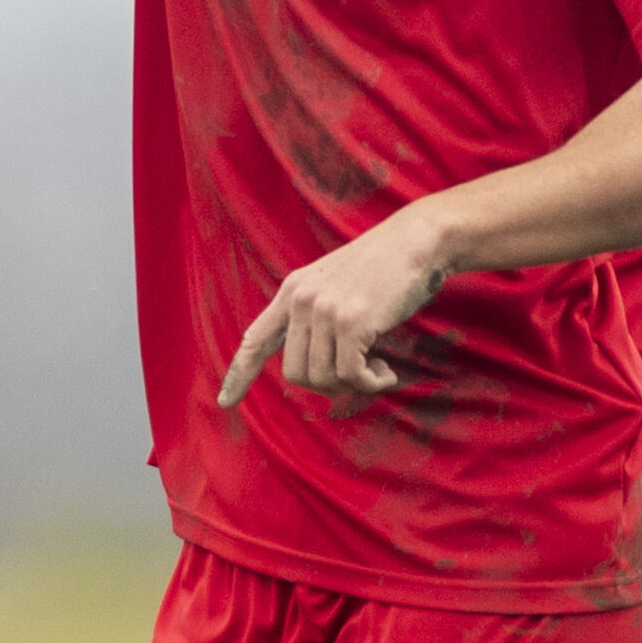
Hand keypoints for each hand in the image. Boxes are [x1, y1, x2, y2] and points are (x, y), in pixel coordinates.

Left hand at [217, 210, 450, 409]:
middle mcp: (301, 300)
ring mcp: (324, 310)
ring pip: (323, 378)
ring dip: (353, 384)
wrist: (415, 241)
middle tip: (357, 374)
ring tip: (376, 366)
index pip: (256, 338)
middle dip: (326, 385)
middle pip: (295, 373)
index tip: (225, 401)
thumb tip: (313, 370)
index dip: (239, 373)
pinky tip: (386, 372)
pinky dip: (371, 383)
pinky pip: (351, 376)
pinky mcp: (352, 322)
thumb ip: (315, 317)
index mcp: (292, 291)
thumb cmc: (383, 267)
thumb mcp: (334, 285)